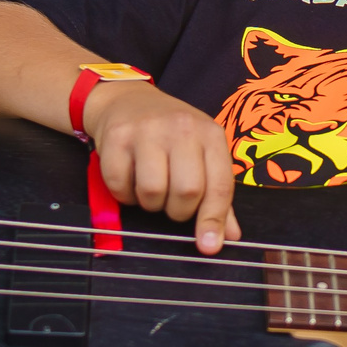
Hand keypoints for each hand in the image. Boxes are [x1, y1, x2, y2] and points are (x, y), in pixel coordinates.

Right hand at [81, 81, 239, 253]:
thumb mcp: (200, 154)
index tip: (208, 245)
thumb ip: (216, 195)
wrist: (127, 100)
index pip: (220, 185)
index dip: (213, 219)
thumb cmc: (170, 134)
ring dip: (149, 203)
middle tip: (171, 203)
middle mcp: (182, 128)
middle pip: (187, 191)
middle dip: (178, 211)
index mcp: (210, 134)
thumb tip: (230, 236)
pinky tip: (128, 178)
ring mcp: (148, 130)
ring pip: (153, 191)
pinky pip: (120, 185)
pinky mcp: (117, 137)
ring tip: (150, 189)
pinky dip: (123, 193)